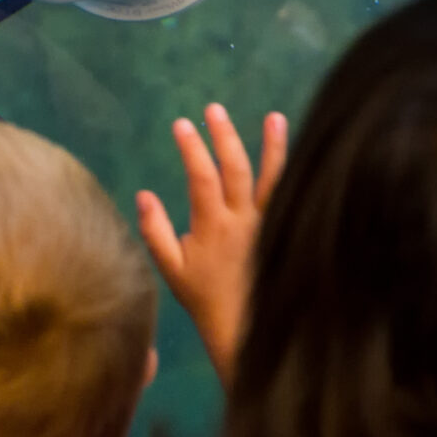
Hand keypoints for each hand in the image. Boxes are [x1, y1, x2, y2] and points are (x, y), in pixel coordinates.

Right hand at [135, 103, 285, 387]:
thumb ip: (156, 231)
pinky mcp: (284, 230)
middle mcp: (244, 221)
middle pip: (236, 168)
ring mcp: (268, 225)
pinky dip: (291, 173)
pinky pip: (289, 196)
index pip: (202, 177)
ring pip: (273, 179)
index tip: (181, 124)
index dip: (192, 149)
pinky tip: (292, 154)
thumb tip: (144, 195)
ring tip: (273, 117)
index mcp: (213, 227)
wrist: (247, 327)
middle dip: (224, 136)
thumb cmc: (205, 298)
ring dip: (273, 146)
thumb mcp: (171, 269)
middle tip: (214, 109)